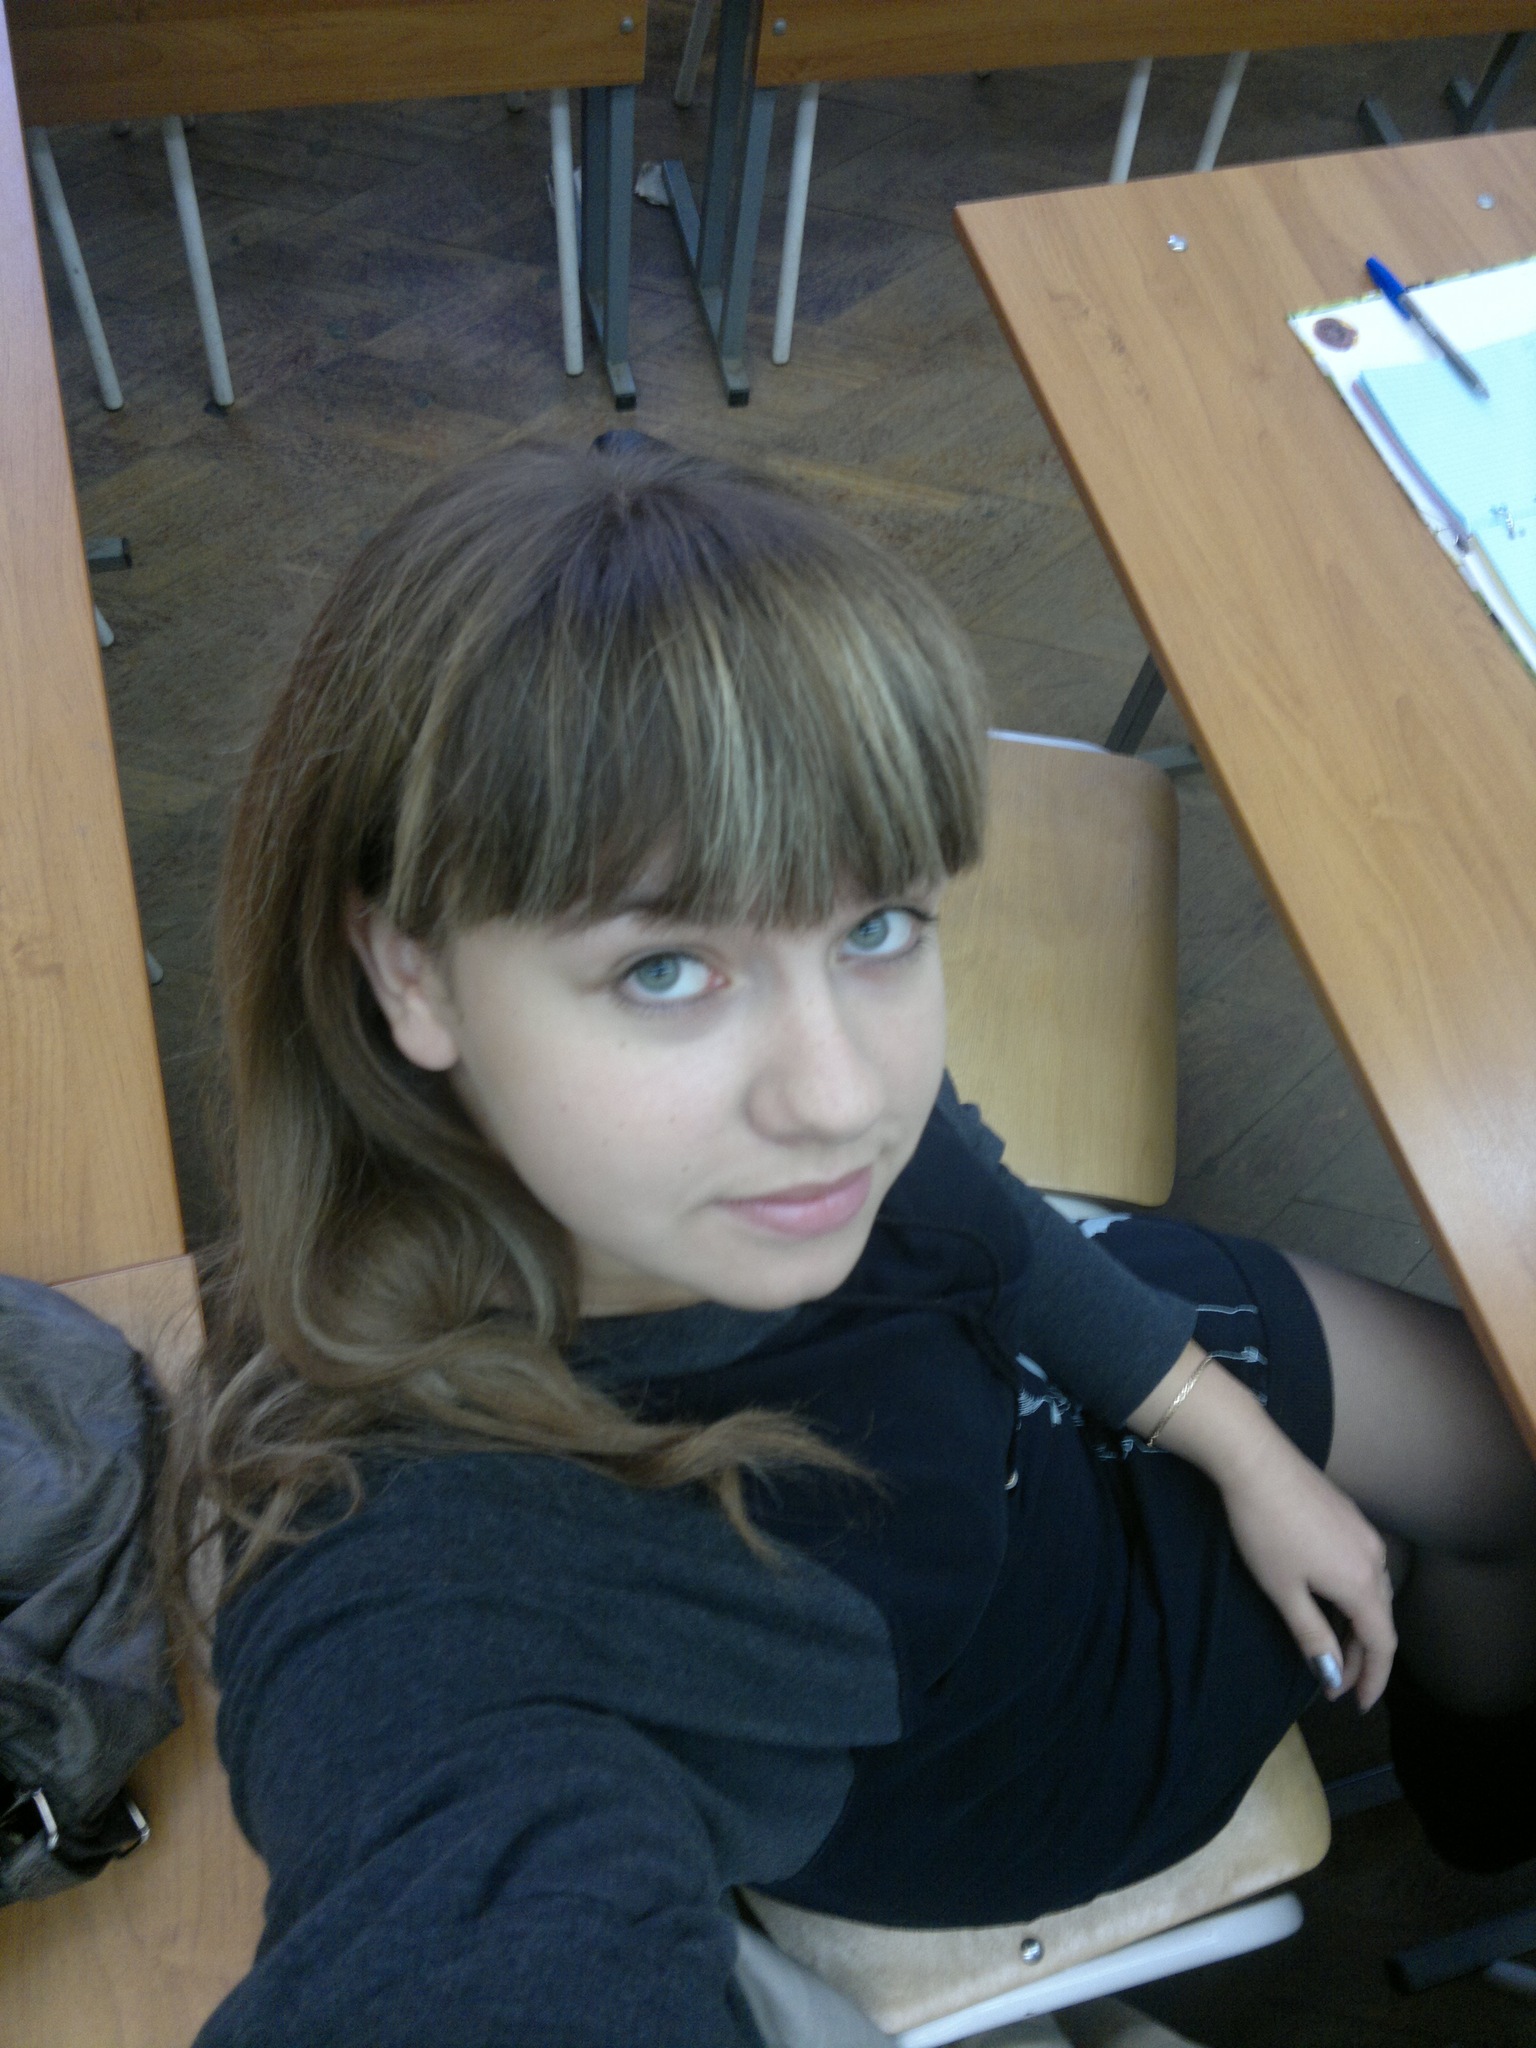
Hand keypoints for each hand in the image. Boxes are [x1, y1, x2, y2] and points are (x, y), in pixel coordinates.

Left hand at [1213, 1423, 1396, 1709]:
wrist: (1256, 1459)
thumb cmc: (1265, 1530)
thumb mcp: (1284, 1590)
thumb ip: (1313, 1635)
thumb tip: (1332, 1675)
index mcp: (1362, 1583)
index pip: (1382, 1644)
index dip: (1374, 1678)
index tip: (1359, 1705)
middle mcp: (1375, 1559)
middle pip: (1381, 1620)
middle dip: (1363, 1657)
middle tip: (1338, 1683)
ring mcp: (1365, 1533)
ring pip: (1374, 1593)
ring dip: (1359, 1626)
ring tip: (1336, 1648)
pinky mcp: (1351, 1516)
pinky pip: (1365, 1569)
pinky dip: (1354, 1597)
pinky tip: (1333, 1601)